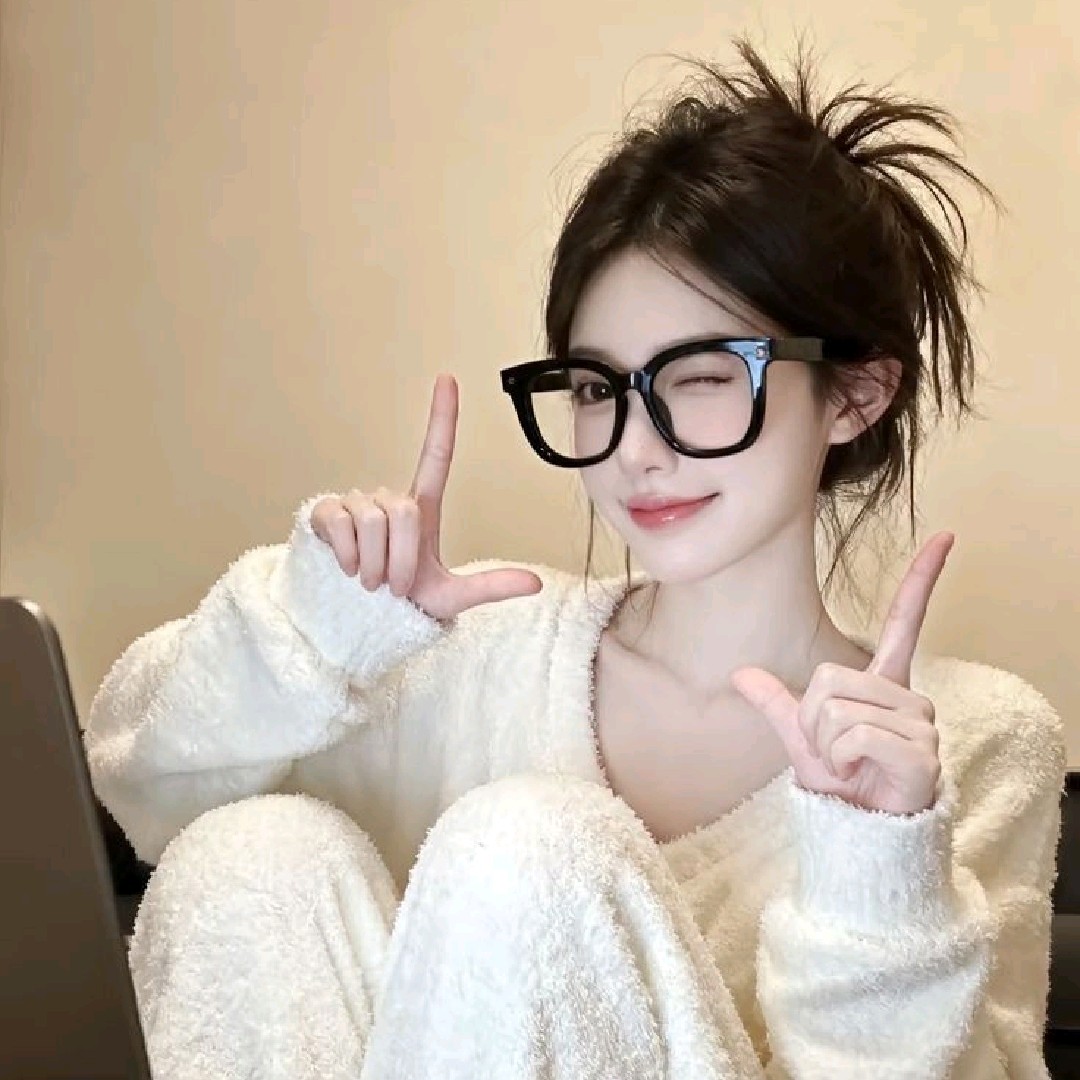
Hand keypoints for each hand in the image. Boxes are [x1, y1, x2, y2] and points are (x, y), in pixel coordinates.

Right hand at [310, 374, 542, 621]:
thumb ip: (489, 587)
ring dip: (374, 564)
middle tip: (394, 585)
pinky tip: (346, 568)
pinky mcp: (326, 514)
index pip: (435, 455)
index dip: (442, 418)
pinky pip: (340, 523)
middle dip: (400, 559)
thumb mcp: (450, 596)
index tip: (448, 379)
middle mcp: (388, 499)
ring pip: (373, 521)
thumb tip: (536, 584)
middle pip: (403, 512)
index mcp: (422, 509)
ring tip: (370, 581)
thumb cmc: (406, 603)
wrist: (364, 624)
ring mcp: (356, 505)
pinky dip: (347, 554)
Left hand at [730, 533, 954, 814]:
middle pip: (829, 678)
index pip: (904, 623)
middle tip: (834, 749)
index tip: (945, 535)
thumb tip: (740, 674)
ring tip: (850, 765)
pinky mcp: (921, 752)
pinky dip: (840, 758)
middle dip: (812, 719)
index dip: (922, 579)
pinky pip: (852, 736)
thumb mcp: (801, 739)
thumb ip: (776, 703)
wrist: (860, 833)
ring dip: (825, 744)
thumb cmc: (842, 782)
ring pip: (836, 709)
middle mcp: (908, 697)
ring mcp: (920, 724)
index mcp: (884, 684)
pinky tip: (862, 773)